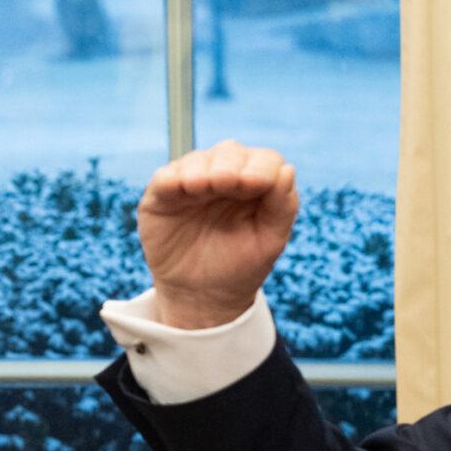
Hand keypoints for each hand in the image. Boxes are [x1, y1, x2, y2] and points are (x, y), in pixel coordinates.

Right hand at [136, 139, 298, 328]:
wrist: (203, 296)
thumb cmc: (241, 266)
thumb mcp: (270, 240)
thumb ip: (282, 206)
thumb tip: (287, 169)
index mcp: (255, 184)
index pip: (263, 161)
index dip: (261, 167)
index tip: (256, 184)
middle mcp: (223, 176)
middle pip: (230, 153)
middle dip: (230, 165)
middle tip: (227, 182)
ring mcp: (192, 184)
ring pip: (197, 161)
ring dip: (202, 169)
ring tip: (203, 185)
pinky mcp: (163, 196)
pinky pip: (166, 178)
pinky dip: (174, 178)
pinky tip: (184, 187)